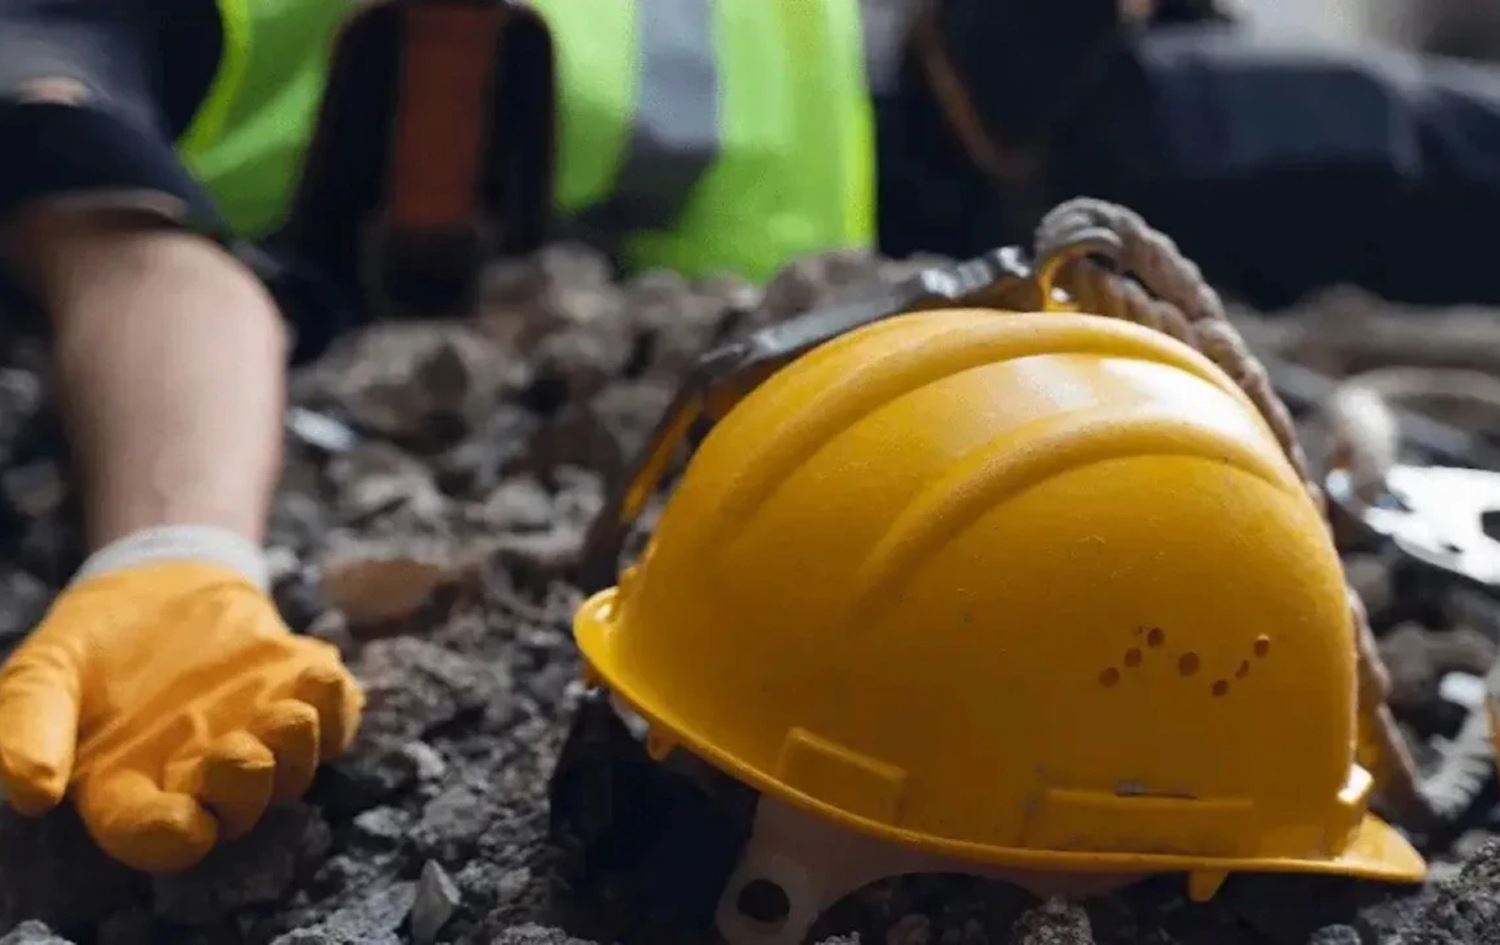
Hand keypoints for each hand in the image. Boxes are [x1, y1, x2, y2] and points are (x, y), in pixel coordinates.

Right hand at [0, 560, 363, 871]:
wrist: (154, 585)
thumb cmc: (90, 644)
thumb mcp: (41, 676)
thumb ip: (27, 728)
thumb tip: (31, 791)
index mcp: (129, 786)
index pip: (150, 830)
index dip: (169, 836)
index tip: (185, 823)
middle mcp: (200, 776)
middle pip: (233, 809)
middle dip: (243, 790)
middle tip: (240, 753)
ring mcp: (255, 737)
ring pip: (292, 770)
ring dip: (297, 750)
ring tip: (288, 714)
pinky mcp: (295, 698)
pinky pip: (334, 719)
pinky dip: (336, 704)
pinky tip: (320, 675)